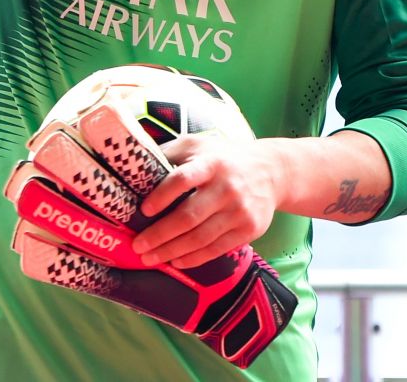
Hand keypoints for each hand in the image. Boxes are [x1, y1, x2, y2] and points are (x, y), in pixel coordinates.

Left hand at [131, 135, 283, 269]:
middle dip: (160, 234)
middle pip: (189, 217)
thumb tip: (135, 166)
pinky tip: (175, 261)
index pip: (182, 179)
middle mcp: (226, 188)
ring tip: (150, 257)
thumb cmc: (223, 157)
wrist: (272, 171)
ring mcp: (239, 211)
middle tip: (137, 245)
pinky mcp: (249, 230)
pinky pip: (216, 249)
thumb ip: (170, 153)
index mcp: (211, 163)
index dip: (161, 196)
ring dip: (171, 251)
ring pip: (201, 238)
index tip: (143, 211)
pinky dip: (193, 258)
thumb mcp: (198, 145)